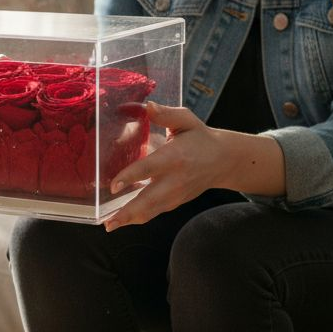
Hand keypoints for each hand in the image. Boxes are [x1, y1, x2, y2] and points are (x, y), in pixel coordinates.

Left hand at [103, 101, 282, 230]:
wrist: (224, 161)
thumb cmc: (201, 138)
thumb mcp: (187, 120)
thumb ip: (167, 114)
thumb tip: (147, 106)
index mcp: (175, 157)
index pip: (149, 168)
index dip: (130, 177)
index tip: (114, 185)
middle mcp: (175, 180)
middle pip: (148, 200)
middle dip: (127, 213)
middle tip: (107, 222)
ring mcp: (175, 195)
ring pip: (150, 212)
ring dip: (129, 220)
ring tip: (110, 225)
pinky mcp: (175, 203)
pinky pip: (154, 213)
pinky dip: (138, 218)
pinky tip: (122, 220)